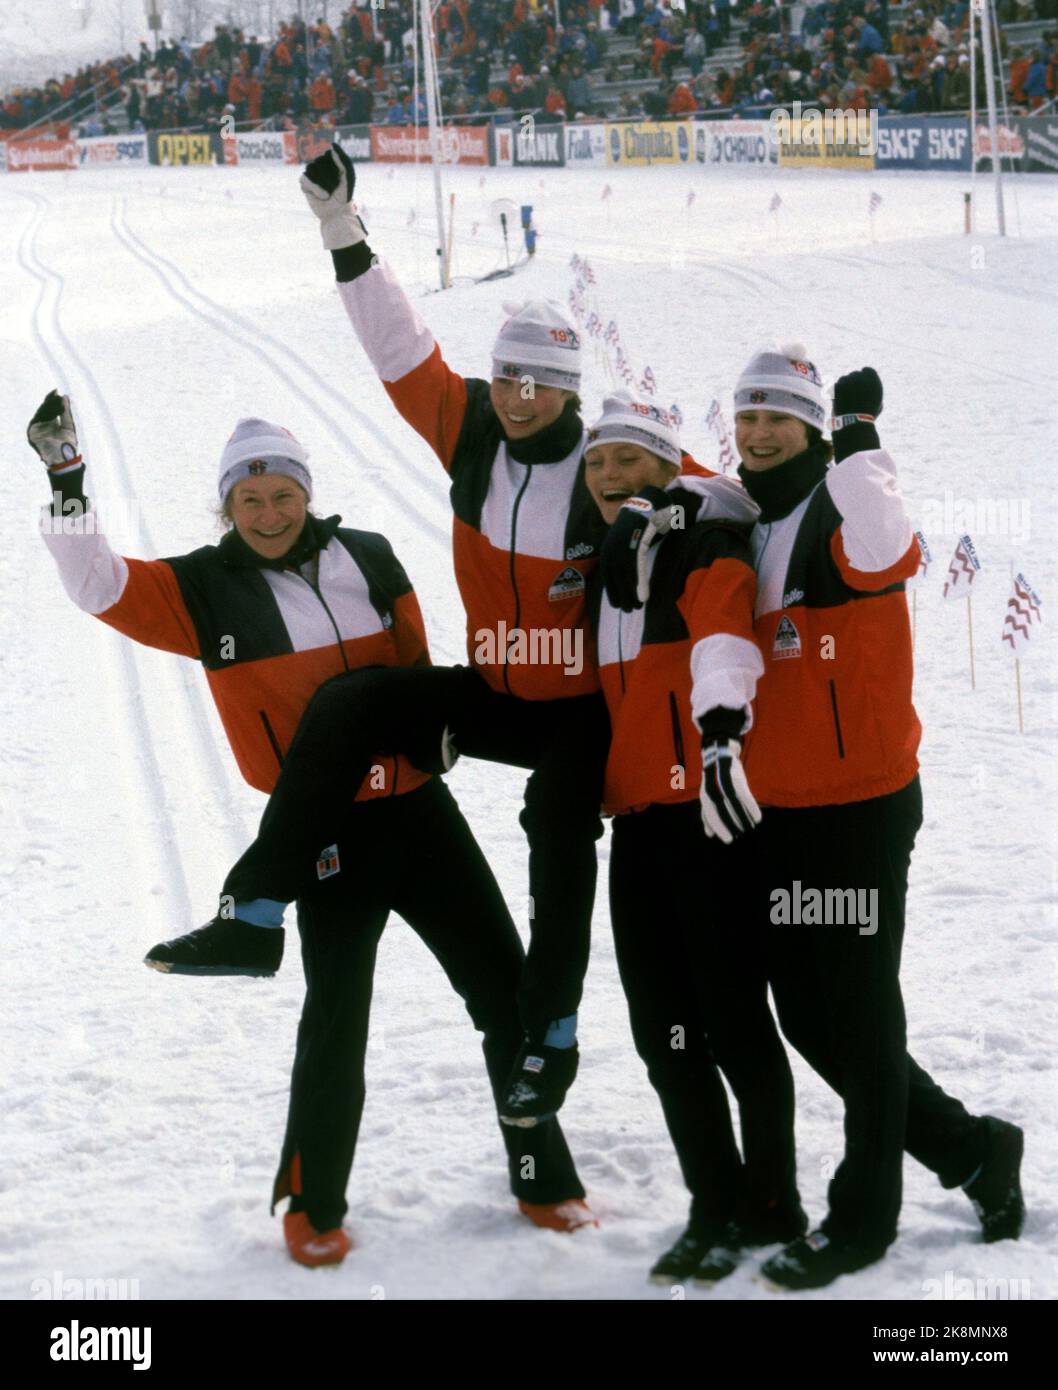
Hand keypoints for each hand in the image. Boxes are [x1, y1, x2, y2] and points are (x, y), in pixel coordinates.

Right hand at [27, 391, 80, 471]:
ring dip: (50, 406)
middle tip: (56, 393)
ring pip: (42, 413)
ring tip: (58, 400)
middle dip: (50, 401)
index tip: (57, 392)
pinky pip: (39, 420)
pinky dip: (47, 414)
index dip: (53, 401)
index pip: (50, 409)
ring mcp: (37, 429)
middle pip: (44, 410)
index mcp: (51, 424)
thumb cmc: (68, 446)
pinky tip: (56, 409)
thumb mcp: (68, 426)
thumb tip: (65, 396)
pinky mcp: (32, 433)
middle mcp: (43, 426)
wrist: (66, 460)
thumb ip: (66, 412)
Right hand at [300, 144, 365, 251]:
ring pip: (311, 169)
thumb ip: (343, 159)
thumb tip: (332, 146)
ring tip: (328, 193)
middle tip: (334, 189)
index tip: (341, 178)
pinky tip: (321, 196)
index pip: (328, 154)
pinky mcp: (304, 184)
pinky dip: (315, 189)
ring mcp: (311, 174)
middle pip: (319, 161)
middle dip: (329, 177)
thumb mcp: (348, 175)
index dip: (336, 167)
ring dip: (322, 184)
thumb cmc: (344, 195)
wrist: (337, 213)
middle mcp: (320, 166)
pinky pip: (305, 179)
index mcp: (331, 162)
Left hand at [599, 485, 678, 611]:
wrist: (650, 502)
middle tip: (629, 610)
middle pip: (615, 578)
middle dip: (621, 596)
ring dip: (631, 594)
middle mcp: (612, 547)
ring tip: (636, 607)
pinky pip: (637, 568)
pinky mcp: (636, 542)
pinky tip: (643, 597)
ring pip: (625, 576)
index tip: (618, 604)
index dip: (614, 591)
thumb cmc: (642, 524)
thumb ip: (627, 556)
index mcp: (609, 548)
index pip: (608, 575)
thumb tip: (628, 574)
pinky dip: (639, 584)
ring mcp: (623, 545)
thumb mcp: (629, 541)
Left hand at [699, 739, 760, 844]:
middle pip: (722, 811)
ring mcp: (724, 784)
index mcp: (705, 796)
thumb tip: (709, 834)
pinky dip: (752, 808)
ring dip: (743, 818)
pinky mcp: (737, 779)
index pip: (711, 816)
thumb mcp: (707, 797)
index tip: (728, 840)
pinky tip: (757, 817)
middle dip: (731, 825)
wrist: (720, 757)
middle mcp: (713, 791)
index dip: (720, 829)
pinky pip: (745, 797)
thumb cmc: (714, 782)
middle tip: (739, 835)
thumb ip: (707, 815)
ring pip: (735, 805)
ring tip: (750, 827)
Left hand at [832, 367, 882, 424]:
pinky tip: (837, 399)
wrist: (854, 422)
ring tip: (845, 398)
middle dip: (853, 381)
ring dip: (844, 386)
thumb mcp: (878, 404)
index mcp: (873, 380)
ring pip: (844, 378)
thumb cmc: (868, 416)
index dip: (864, 376)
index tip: (861, 383)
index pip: (867, 370)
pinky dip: (835, 391)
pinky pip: (835, 384)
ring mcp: (848, 381)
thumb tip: (869, 388)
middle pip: (855, 374)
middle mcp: (861, 377)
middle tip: (851, 392)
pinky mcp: (837, 386)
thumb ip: (873, 393)